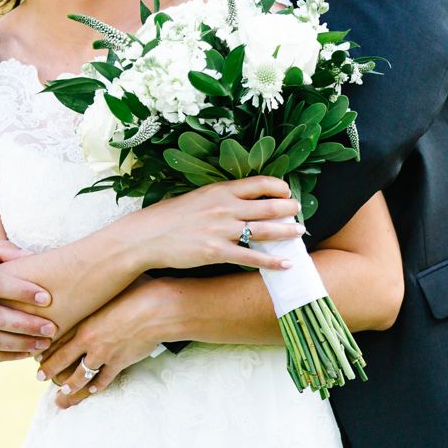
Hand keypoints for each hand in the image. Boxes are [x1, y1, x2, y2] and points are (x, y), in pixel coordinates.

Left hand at [40, 277, 169, 408]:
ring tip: (63, 393)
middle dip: (49, 370)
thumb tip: (92, 283)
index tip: (38, 354)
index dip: (46, 348)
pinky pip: (105, 379)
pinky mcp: (120, 363)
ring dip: (71, 386)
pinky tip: (92, 389)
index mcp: (84, 322)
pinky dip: (97, 386)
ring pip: (81, 375)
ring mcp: (104, 355)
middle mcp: (89, 341)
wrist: (156, 310)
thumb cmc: (135, 293)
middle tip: (40, 377)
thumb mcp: (108, 290)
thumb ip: (96, 293)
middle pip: (63, 360)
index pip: (58, 339)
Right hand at [127, 176, 304, 272]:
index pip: (259, 183)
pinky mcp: (216, 252)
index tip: (287, 192)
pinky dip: (272, 261)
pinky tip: (286, 263)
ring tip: (300, 233)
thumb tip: (240, 200)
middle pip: (268, 206)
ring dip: (287, 232)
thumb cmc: (169, 217)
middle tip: (299, 212)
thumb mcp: (197, 197)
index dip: (279, 187)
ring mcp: (222, 230)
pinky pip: (251, 258)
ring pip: (265, 231)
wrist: (146, 237)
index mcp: (220, 190)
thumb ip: (220, 197)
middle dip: (289, 209)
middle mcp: (225, 208)